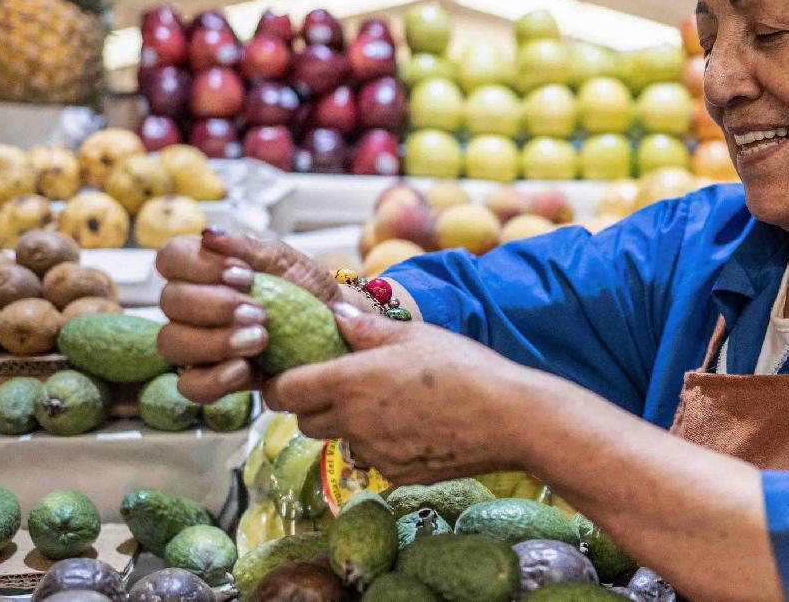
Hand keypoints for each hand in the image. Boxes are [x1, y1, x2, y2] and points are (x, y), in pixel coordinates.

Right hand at [155, 229, 341, 402]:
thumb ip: (247, 247)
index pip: (170, 258)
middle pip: (170, 301)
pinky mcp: (209, 379)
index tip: (243, 275)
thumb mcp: (285, 261)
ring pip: (172, 343)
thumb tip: (210, 234)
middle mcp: (190, 306)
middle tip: (259, 312)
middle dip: (215, 305)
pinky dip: (213, 378)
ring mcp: (195, 344)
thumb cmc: (306, 292)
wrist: (336, 332)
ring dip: (215, 341)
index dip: (198, 266)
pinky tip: (243, 368)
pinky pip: (189, 385)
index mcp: (201, 270)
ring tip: (260, 339)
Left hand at [263, 304, 549, 484]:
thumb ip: (364, 329)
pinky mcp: (396, 474)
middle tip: (338, 387)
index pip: (285, 392)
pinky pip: (374, 458)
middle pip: (304, 422)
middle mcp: (353, 422)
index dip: (280, 385)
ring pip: (342, 441)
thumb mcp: (414, 335)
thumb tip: (334, 315)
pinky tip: (415, 426)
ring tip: (389, 404)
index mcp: (349, 382)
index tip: (289, 377)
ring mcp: (373, 453)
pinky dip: (383, 444)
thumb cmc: (463, 367)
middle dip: (312, 407)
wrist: (508, 419)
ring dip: (351, 425)